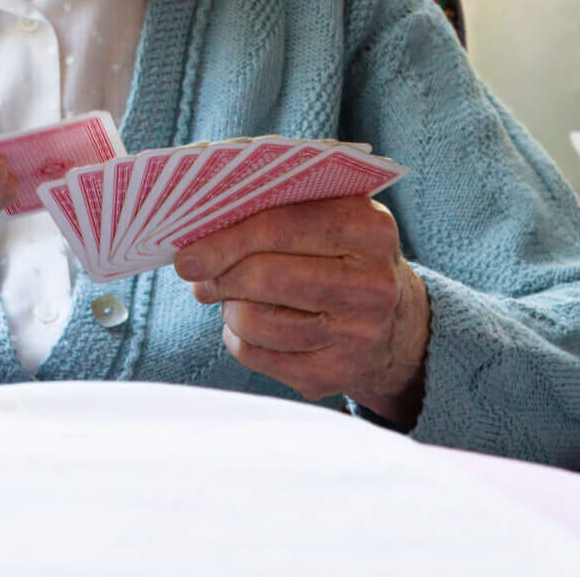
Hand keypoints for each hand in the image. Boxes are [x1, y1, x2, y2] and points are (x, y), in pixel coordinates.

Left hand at [174, 196, 428, 423]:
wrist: (393, 322)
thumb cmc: (341, 256)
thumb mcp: (331, 216)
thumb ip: (278, 205)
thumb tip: (201, 224)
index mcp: (369, 227)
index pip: (280, 225)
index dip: (225, 239)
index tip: (187, 253)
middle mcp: (371, 284)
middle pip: (266, 277)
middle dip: (220, 276)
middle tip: (196, 275)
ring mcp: (357, 334)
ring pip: (256, 321)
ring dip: (229, 308)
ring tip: (232, 297)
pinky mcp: (335, 374)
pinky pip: (258, 356)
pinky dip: (239, 339)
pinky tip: (250, 327)